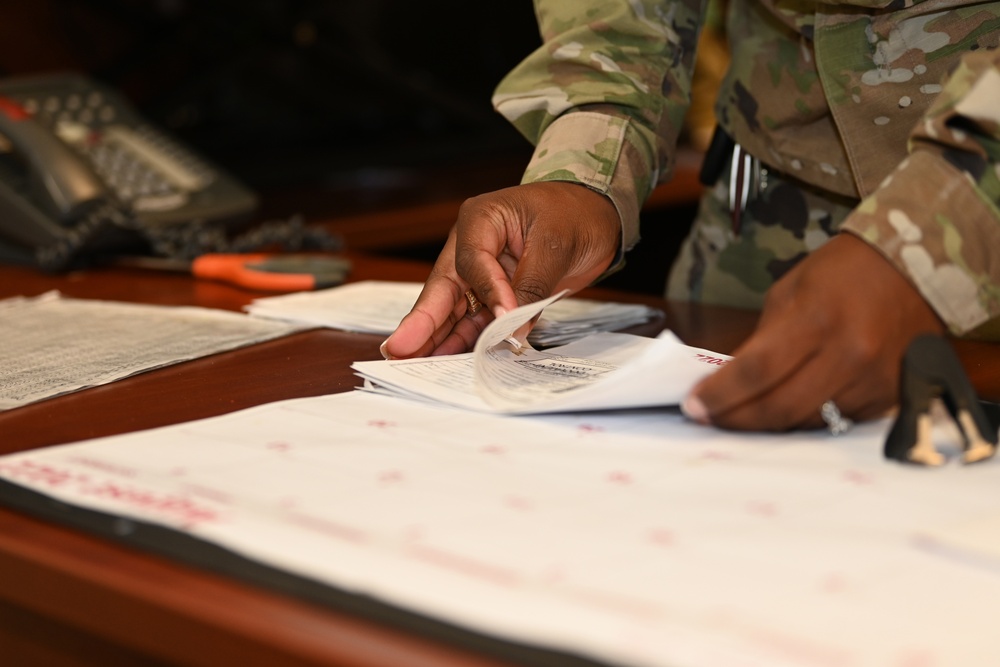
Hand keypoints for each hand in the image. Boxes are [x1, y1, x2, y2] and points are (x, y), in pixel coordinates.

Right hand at [382, 181, 620, 358]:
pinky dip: (467, 340)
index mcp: (481, 219)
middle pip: (444, 288)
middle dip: (423, 322)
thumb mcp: (556, 245)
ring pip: (454, 308)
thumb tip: (513, 327)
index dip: (486, 292)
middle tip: (399, 349)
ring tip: (417, 366)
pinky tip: (450, 362)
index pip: (472, 261)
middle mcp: (471, 245)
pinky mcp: (496, 292)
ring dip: (439, 338)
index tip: (501, 319)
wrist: (596, 214)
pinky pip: (476, 319)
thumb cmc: (575, 214)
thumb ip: (532, 287)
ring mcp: (481, 271)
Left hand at [682, 233, 945, 429]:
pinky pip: (837, 421)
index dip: (720, 394)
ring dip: (768, 423)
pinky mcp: (890, 397)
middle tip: (708, 418)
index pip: (756, 371)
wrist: (913, 269)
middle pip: (780, 407)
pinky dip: (806, 418)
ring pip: (807, 421)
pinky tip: (787, 408)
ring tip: (741, 414)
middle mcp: (849, 354)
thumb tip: (728, 380)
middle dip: (735, 418)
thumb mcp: (789, 292)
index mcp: (817, 319)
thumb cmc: (842, 274)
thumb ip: (761, 339)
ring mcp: (872, 380)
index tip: (693, 405)